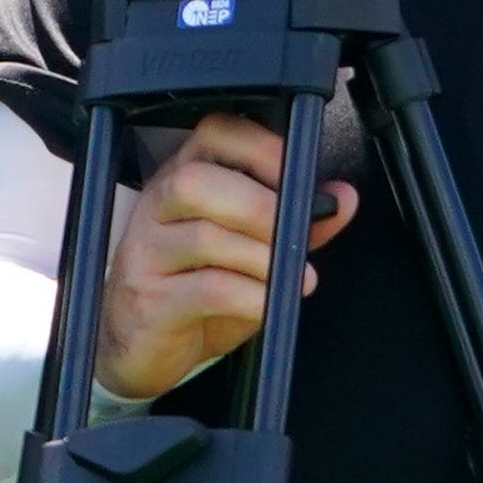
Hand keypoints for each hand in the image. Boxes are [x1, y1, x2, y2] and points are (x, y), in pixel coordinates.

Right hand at [91, 107, 354, 402]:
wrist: (139, 348)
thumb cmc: (196, 290)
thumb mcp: (253, 250)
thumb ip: (295, 221)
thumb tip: (343, 197)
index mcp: (183, 180)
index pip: (213, 134)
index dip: (261, 146)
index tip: (298, 175)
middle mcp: (156, 208)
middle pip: (196, 182)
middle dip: (260, 206)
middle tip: (296, 233)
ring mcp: (145, 254)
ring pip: (206, 237)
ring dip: (263, 257)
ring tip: (293, 275)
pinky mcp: (148, 301)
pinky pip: (206, 289)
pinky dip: (252, 295)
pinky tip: (270, 302)